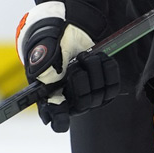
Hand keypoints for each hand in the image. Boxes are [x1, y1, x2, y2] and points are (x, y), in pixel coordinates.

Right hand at [16, 0, 120, 131]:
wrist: (68, 33)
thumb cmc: (49, 43)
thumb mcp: (41, 48)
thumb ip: (41, 60)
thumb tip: (41, 72)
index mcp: (50, 98)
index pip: (57, 119)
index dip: (60, 120)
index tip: (62, 119)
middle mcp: (70, 101)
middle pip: (83, 103)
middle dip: (81, 79)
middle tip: (75, 61)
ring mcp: (89, 97)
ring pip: (100, 94)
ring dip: (95, 69)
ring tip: (85, 56)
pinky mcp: (104, 89)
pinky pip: (113, 86)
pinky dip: (108, 68)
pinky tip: (100, 58)